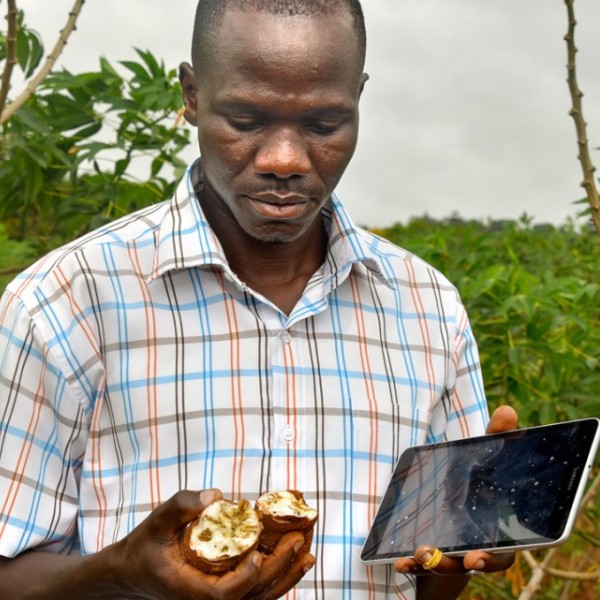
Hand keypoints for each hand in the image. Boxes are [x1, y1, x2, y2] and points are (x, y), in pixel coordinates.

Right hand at [108, 489, 313, 598]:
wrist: (134, 572)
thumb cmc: (145, 547)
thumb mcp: (156, 522)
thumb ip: (181, 506)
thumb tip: (215, 495)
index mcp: (191, 590)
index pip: (225, 594)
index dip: (245, 578)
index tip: (258, 554)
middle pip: (253, 593)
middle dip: (279, 565)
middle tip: (300, 536)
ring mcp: (219, 599)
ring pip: (261, 595)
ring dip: (287, 572)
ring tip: (308, 548)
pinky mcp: (226, 591)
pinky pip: (259, 589)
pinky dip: (280, 574)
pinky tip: (298, 557)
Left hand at [394, 405, 518, 577]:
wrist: (450, 515)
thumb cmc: (471, 486)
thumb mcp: (479, 462)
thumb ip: (494, 439)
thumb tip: (508, 408)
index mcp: (499, 534)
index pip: (502, 551)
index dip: (492, 558)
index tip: (476, 557)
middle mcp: (479, 551)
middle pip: (477, 566)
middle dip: (468, 564)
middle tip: (460, 560)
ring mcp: (456, 559)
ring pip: (448, 569)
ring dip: (435, 563)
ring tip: (419, 552)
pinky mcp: (433, 562)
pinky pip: (424, 571)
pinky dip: (412, 566)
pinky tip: (399, 561)